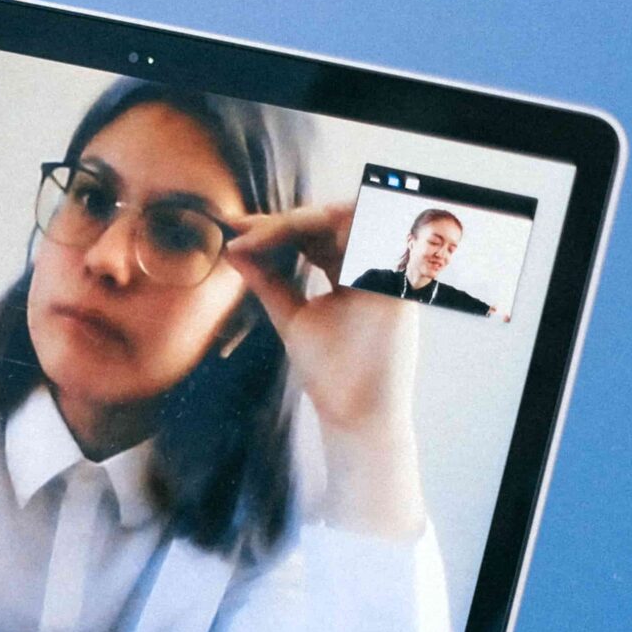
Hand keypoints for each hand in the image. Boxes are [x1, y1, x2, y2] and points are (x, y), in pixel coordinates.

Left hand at [225, 203, 426, 538]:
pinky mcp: (397, 282)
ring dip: (300, 220)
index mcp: (352, 272)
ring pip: (349, 220)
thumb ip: (268, 280)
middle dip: (283, 219)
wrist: (353, 412)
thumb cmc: (329, 371)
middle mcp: (373, 266)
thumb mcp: (292, 315)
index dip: (276, 227)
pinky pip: (367, 238)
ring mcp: (387, 272)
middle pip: (331, 220)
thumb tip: (234, 248)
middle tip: (242, 226)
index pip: (316, 234)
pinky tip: (287, 233)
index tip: (235, 227)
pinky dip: (327, 229)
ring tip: (259, 234)